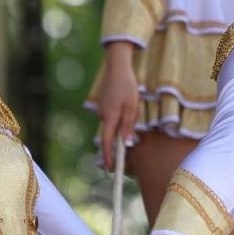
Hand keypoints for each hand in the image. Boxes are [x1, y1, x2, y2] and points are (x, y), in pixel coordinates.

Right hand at [94, 42, 139, 170]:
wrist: (116, 66)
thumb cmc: (126, 85)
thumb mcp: (132, 106)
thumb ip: (129, 126)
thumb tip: (127, 143)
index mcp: (109, 118)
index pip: (107, 143)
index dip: (109, 157)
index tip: (111, 169)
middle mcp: (102, 116)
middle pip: (110, 135)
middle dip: (118, 141)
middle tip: (128, 138)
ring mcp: (101, 110)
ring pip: (112, 124)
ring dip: (121, 125)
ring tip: (131, 109)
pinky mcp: (103, 104)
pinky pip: (111, 116)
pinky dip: (118, 117)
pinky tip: (126, 104)